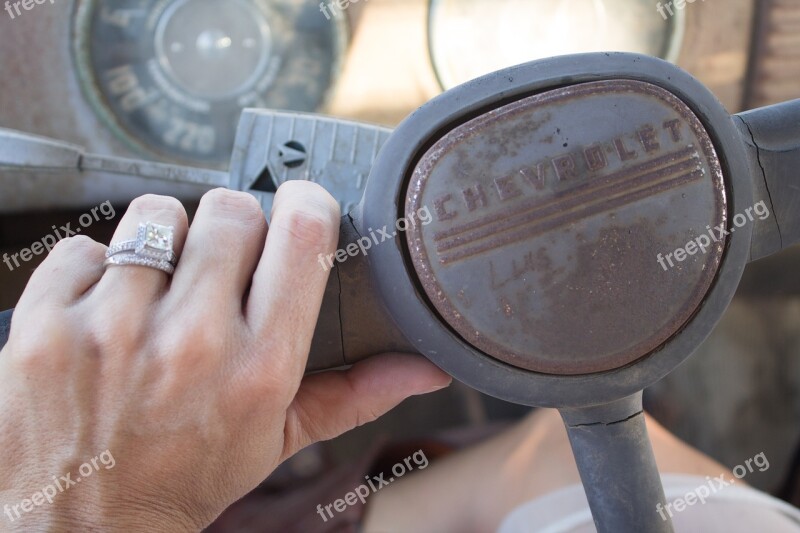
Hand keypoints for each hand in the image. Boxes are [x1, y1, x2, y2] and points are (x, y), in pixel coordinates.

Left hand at [0, 183, 450, 531]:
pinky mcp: (50, 323)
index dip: (304, 205)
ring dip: (163, 245)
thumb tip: (425, 370)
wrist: (80, 525)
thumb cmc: (184, 479)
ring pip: (157, 214)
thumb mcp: (278, 441)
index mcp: (260, 368)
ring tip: (158, 293)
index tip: (297, 210)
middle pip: (230, 209)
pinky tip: (105, 314)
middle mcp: (193, 342)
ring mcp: (115, 329)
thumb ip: (355, 395)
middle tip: (218, 270)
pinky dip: (96, 271)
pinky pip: (85, 246)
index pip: (302, 234)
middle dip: (231, 230)